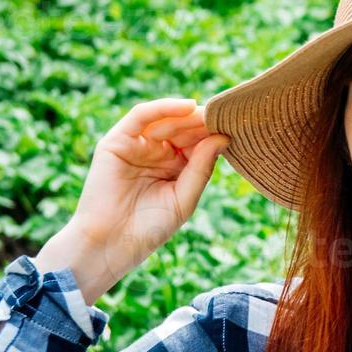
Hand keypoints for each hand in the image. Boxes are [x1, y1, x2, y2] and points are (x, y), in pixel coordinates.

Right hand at [60, 98, 230, 290]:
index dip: (215, 135)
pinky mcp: (117, 141)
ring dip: (189, 115)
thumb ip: (202, 167)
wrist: (112, 244)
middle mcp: (155, 153)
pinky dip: (163, 107)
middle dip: (204, 123)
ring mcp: (136, 146)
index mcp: (174, 168)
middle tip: (228, 115)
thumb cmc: (149, 228)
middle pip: (183, 129)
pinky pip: (141, 116)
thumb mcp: (185, 197)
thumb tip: (224, 138)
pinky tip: (188, 107)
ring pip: (166, 120)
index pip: (197, 144)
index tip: (239, 127)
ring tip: (210, 114)